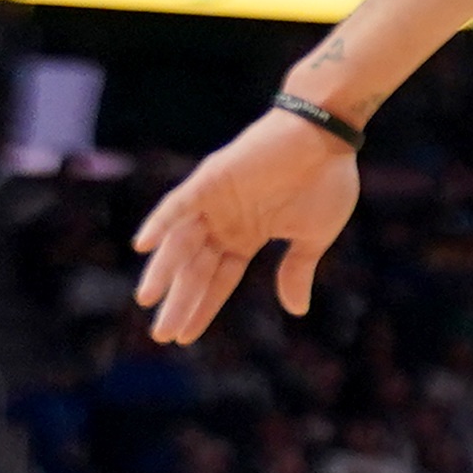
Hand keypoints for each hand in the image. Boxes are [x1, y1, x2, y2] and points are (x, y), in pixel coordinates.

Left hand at [131, 109, 363, 343]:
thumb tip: (295, 311)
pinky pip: (178, 203)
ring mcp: (215, 201)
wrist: (328, 135)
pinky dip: (161, 221)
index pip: (219, 280)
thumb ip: (298, 270)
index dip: (202, 308)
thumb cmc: (328, 181)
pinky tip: (144, 245)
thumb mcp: (314, 236)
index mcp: (248, 236)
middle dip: (178, 301)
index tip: (185, 337)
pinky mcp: (211, 179)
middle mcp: (225, 222)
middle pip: (195, 269)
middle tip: (160, 335)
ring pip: (181, 242)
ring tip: (148, 301)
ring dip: (164, 270)